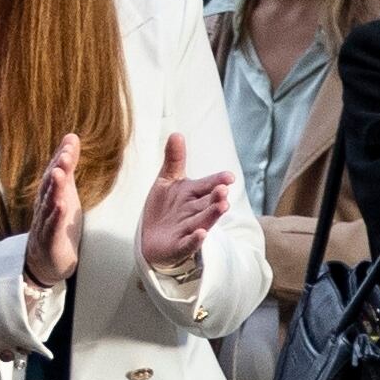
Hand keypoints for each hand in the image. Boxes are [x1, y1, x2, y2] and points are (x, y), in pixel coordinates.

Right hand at [27, 131, 87, 287]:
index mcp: (50, 193)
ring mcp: (46, 223)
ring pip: (49, 203)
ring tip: (60, 174)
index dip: (62, 156)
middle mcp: (45, 205)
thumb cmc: (57, 222)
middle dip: (58, 168)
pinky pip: (52, 227)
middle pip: (50, 184)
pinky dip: (56, 216)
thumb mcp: (66, 191)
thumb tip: (71, 137)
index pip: (56, 171)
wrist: (45, 261)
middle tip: (66, 153)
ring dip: (55, 188)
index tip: (71, 141)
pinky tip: (61, 206)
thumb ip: (68, 166)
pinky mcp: (50, 241)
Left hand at [132, 131, 233, 281]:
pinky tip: (201, 234)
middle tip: (224, 190)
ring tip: (223, 207)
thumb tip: (177, 133)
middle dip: (216, 197)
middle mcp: (194, 211)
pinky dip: (195, 240)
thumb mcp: (167, 181)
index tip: (229, 177)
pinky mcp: (179, 246)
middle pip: (208, 203)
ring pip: (203, 221)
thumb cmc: (164, 209)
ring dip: (212, 215)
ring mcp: (188, 229)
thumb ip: (174, 159)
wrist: (151, 239)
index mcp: (193, 194)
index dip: (217, 181)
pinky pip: (189, 243)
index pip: (207, 185)